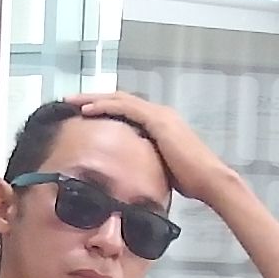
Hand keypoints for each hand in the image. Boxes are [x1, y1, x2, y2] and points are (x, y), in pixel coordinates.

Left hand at [64, 91, 240, 207]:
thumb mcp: (158, 167)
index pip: (126, 110)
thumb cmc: (189, 180)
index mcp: (160, 123)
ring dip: (92, 98)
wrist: (209, 180)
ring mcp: (159, 114)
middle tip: (69, 100)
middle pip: (119, 99)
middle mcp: (159, 113)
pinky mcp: (157, 120)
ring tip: (70, 101)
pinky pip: (124, 107)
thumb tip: (127, 172)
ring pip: (118, 98)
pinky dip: (104, 106)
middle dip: (93, 98)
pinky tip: (86, 109)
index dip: (103, 108)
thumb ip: (144, 161)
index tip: (81, 112)